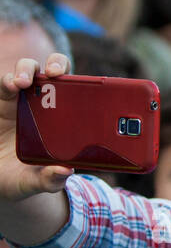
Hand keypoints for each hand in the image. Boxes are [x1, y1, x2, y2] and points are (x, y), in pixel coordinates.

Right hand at [0, 54, 74, 199]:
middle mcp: (44, 106)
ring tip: (21, 83)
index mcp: (64, 122)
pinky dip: (6, 80)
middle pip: (53, 73)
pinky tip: (10, 86)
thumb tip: (65, 171)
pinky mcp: (1, 101)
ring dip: (25, 70)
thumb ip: (51, 180)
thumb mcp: (38, 182)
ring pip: (26, 72)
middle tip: (54, 73)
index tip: (84, 83)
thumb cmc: (23, 178)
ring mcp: (20, 101)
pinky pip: (3, 84)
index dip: (85, 84)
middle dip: (56, 64)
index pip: (78, 93)